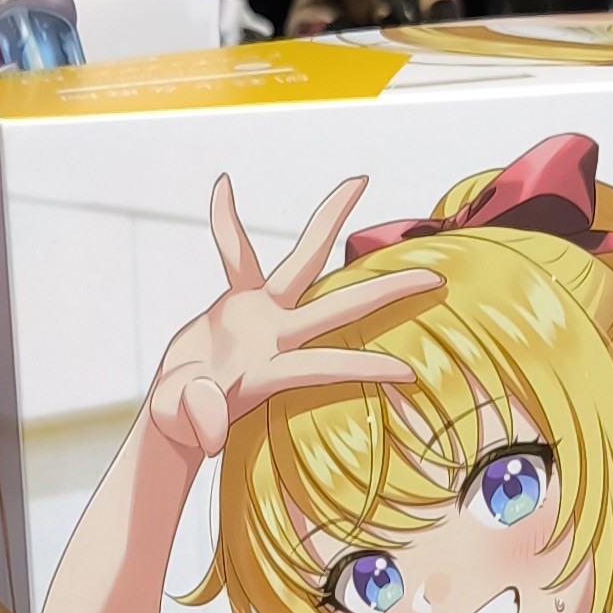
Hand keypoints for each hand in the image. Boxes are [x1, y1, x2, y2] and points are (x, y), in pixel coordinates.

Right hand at [144, 176, 435, 459]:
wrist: (177, 412)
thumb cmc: (183, 421)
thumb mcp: (184, 418)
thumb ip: (198, 416)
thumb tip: (209, 430)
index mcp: (270, 369)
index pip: (326, 366)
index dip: (363, 370)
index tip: (409, 374)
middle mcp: (277, 336)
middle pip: (342, 307)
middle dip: (387, 292)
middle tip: (435, 277)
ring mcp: (261, 315)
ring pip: (303, 261)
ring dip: (328, 223)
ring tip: (359, 182)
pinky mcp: (237, 301)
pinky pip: (235, 253)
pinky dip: (225, 223)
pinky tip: (224, 185)